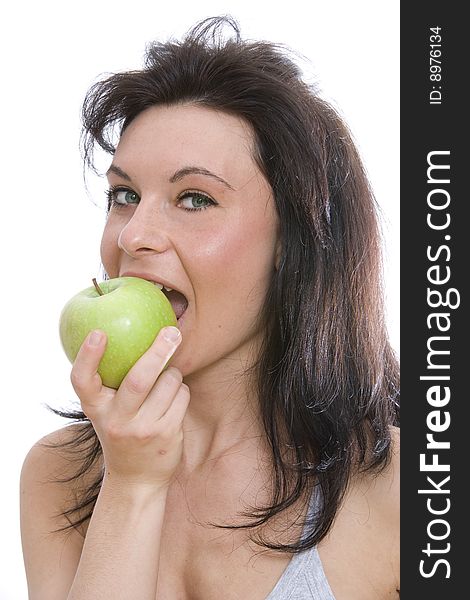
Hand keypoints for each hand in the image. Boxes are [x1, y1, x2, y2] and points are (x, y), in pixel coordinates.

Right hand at [70, 326, 189, 488]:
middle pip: (138, 379)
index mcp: (95, 408)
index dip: (87, 355)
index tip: (99, 332)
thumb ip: (110, 382)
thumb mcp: (107, 410)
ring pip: (168, 383)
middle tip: (171, 331)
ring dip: (173, 373)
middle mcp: (116, 420)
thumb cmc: (121, 431)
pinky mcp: (166, 434)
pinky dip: (181, 389)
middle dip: (157, 351)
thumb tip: (128, 330)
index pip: (82, 380)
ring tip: (166, 378)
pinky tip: (173, 397)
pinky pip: (182, 395)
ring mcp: (142, 429)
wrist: (135, 480)